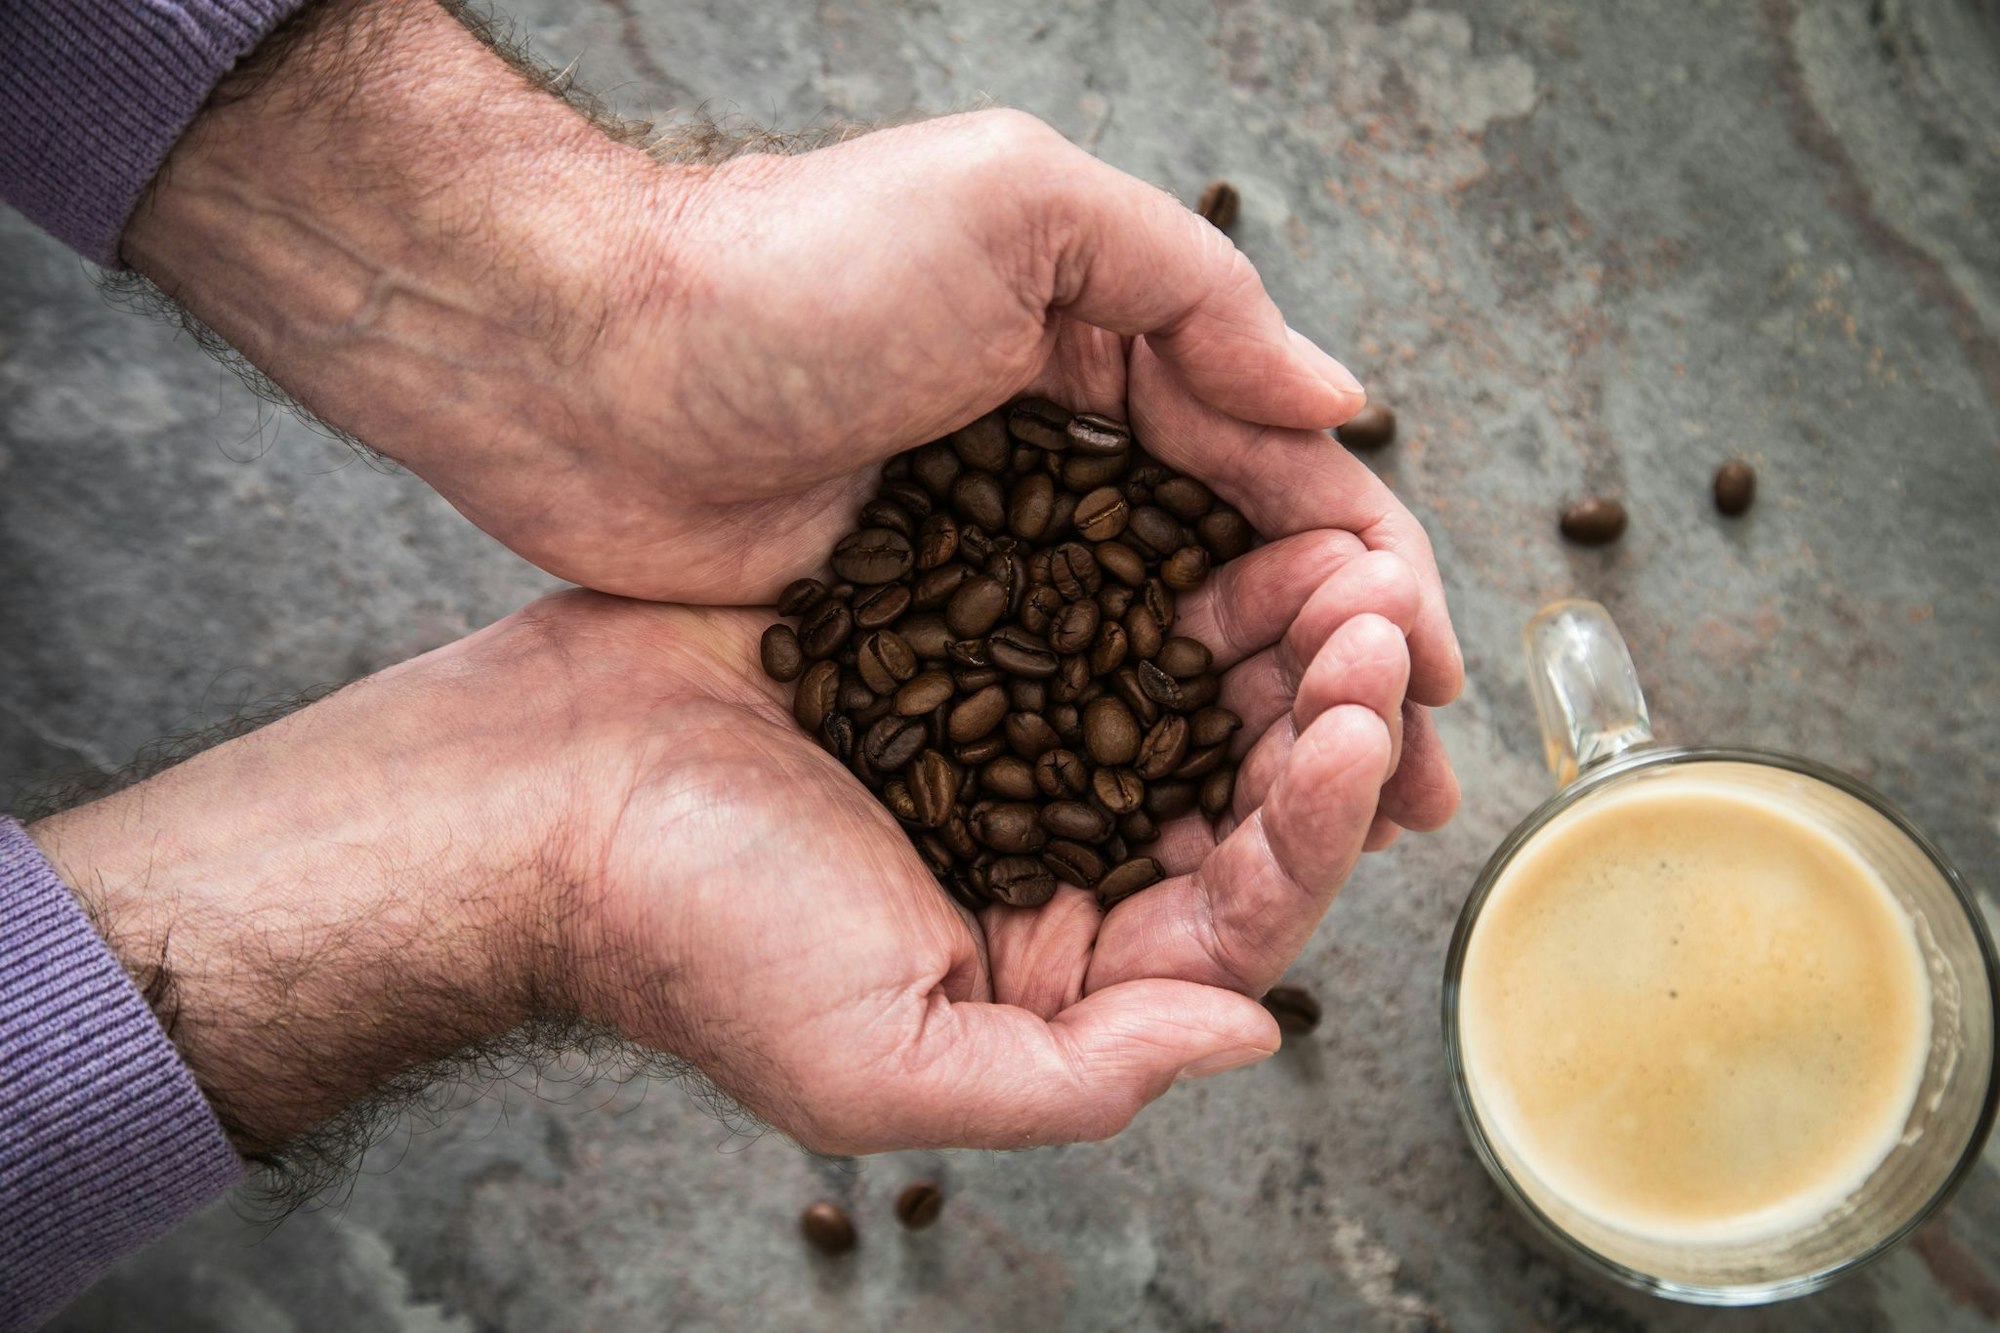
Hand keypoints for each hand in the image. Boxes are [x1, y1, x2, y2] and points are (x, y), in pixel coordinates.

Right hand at [29, 586, 1430, 1154]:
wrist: (536, 795)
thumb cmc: (691, 937)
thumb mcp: (875, 1064)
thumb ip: (1076, 1076)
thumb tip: (1253, 1035)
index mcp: (1053, 971)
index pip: (1239, 909)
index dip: (1318, 819)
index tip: (1361, 723)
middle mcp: (1051, 857)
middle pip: (1236, 791)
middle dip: (1324, 709)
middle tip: (1374, 613)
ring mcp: (1012, 742)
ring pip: (1189, 691)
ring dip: (1271, 631)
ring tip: (1331, 561)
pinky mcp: (964, 641)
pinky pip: (1102, 606)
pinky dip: (1171, 570)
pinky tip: (1222, 522)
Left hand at [121, 0, 1459, 712]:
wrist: (575, 361)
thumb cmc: (786, 271)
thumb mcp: (1012, 211)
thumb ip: (1189, 294)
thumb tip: (1336, 410)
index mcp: (1114, 355)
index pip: (1282, 480)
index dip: (1370, 578)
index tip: (1430, 679)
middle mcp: (1072, 464)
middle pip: (1243, 589)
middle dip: (1339, 682)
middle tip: (1409, 787)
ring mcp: (1000, 563)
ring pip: (1165, 662)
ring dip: (1256, 740)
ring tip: (1331, 830)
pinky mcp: (923, 642)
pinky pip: (1060, 710)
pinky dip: (1134, 761)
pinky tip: (1184, 827)